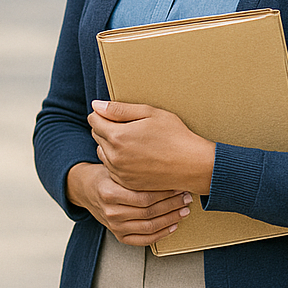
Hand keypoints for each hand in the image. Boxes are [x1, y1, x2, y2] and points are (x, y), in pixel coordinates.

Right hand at [66, 162, 191, 246]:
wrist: (85, 189)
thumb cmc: (104, 174)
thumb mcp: (114, 166)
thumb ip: (133, 167)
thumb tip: (165, 163)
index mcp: (109, 193)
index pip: (144, 197)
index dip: (165, 193)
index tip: (179, 185)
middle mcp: (110, 212)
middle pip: (149, 212)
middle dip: (172, 205)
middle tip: (186, 197)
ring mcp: (114, 226)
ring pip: (149, 227)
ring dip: (171, 219)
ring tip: (184, 210)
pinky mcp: (118, 235)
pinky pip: (143, 240)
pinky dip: (161, 234)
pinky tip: (173, 226)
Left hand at [87, 100, 215, 196]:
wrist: (193, 165)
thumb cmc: (175, 135)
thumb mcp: (149, 113)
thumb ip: (119, 109)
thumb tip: (96, 105)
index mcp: (118, 136)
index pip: (93, 120)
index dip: (102, 113)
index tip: (115, 114)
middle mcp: (114, 156)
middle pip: (96, 135)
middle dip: (106, 128)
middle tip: (128, 126)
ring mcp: (120, 172)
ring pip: (102, 152)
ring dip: (110, 145)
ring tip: (132, 141)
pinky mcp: (127, 183)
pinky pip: (112, 168)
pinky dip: (118, 161)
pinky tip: (135, 156)